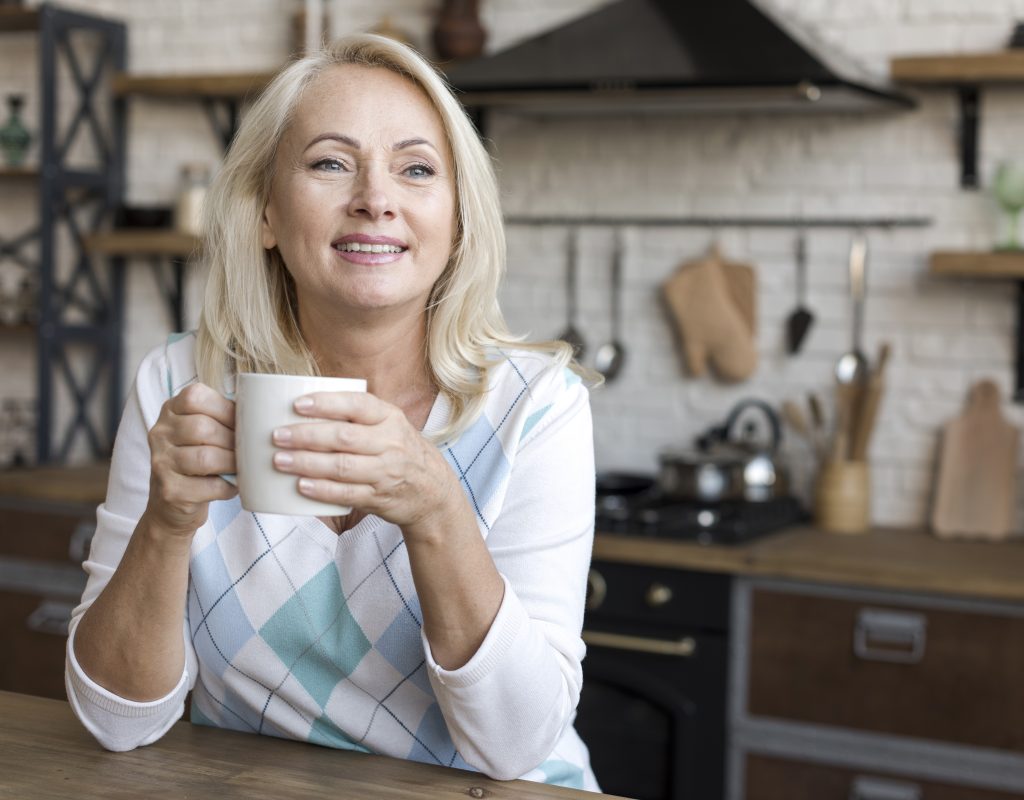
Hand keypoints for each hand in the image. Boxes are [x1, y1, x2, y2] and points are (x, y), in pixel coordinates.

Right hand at [146, 382, 236, 536]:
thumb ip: (224, 416)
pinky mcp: (170, 491)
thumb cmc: (199, 458)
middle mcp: (160, 433)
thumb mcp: (205, 430)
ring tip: (242, 467)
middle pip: (202, 428)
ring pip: (206, 457)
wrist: (173, 503)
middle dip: (233, 440)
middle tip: (247, 450)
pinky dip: (228, 486)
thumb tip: (263, 414)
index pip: (195, 397)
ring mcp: (161, 462)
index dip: (225, 409)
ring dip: (232, 463)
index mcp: (171, 410)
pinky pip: (210, 485)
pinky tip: (231, 485)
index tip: (242, 422)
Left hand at [271, 391, 458, 534]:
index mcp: (390, 418)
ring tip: (280, 460)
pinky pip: (346, 494)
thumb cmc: (400, 452)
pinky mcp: (379, 498)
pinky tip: (301, 486)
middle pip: (344, 437)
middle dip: (306, 436)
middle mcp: (391, 443)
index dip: (326, 403)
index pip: (358, 404)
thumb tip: (302, 405)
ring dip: (307, 463)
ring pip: (342, 466)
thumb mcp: (390, 425)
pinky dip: (322, 490)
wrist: (433, 492)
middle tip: (278, 435)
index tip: (297, 404)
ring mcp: (386, 472)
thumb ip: (358, 416)